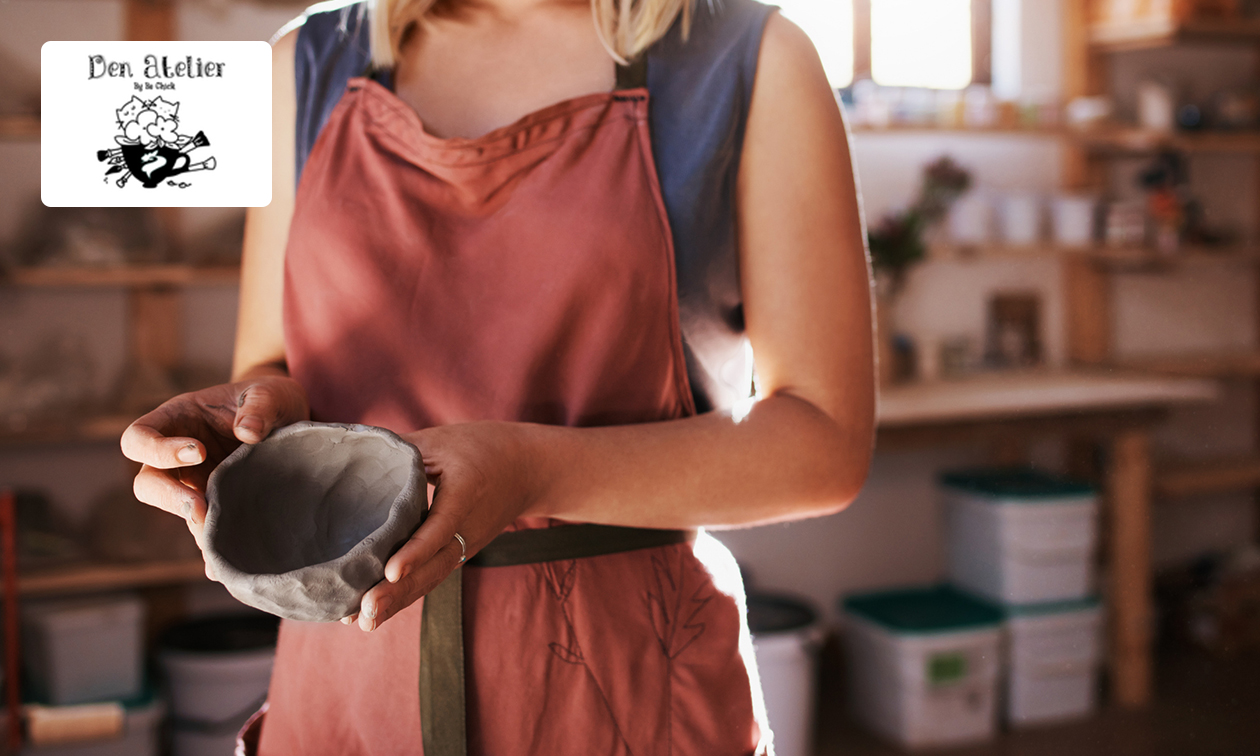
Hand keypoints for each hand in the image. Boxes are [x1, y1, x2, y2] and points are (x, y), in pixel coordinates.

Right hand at [120, 374, 308, 576]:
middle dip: (168, 497)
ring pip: (177, 512)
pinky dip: (212, 547)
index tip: (196, 452)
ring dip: (193, 525)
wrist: (290, 420)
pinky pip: (205, 529)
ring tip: (217, 539)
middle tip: (199, 506)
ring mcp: (196, 483)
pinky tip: (222, 566)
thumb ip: (260, 406)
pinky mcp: (218, 503)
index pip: (139, 437)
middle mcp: (177, 456)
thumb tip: (248, 433)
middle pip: (146, 482)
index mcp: (178, 419)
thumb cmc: (271, 398)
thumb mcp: (271, 393)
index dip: (157, 449)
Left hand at [347, 421, 542, 631]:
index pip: (440, 527)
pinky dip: (404, 595)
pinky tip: (374, 612)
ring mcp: (464, 547)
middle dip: (397, 593)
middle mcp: (467, 529)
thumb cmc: (484, 448)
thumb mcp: (443, 440)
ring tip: (363, 623)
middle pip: (432, 567)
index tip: (391, 572)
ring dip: (397, 602)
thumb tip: (353, 449)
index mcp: (465, 494)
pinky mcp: (457, 554)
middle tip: (364, 613)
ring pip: (430, 579)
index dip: (416, 551)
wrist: (530, 471)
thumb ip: (400, 448)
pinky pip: (430, 577)